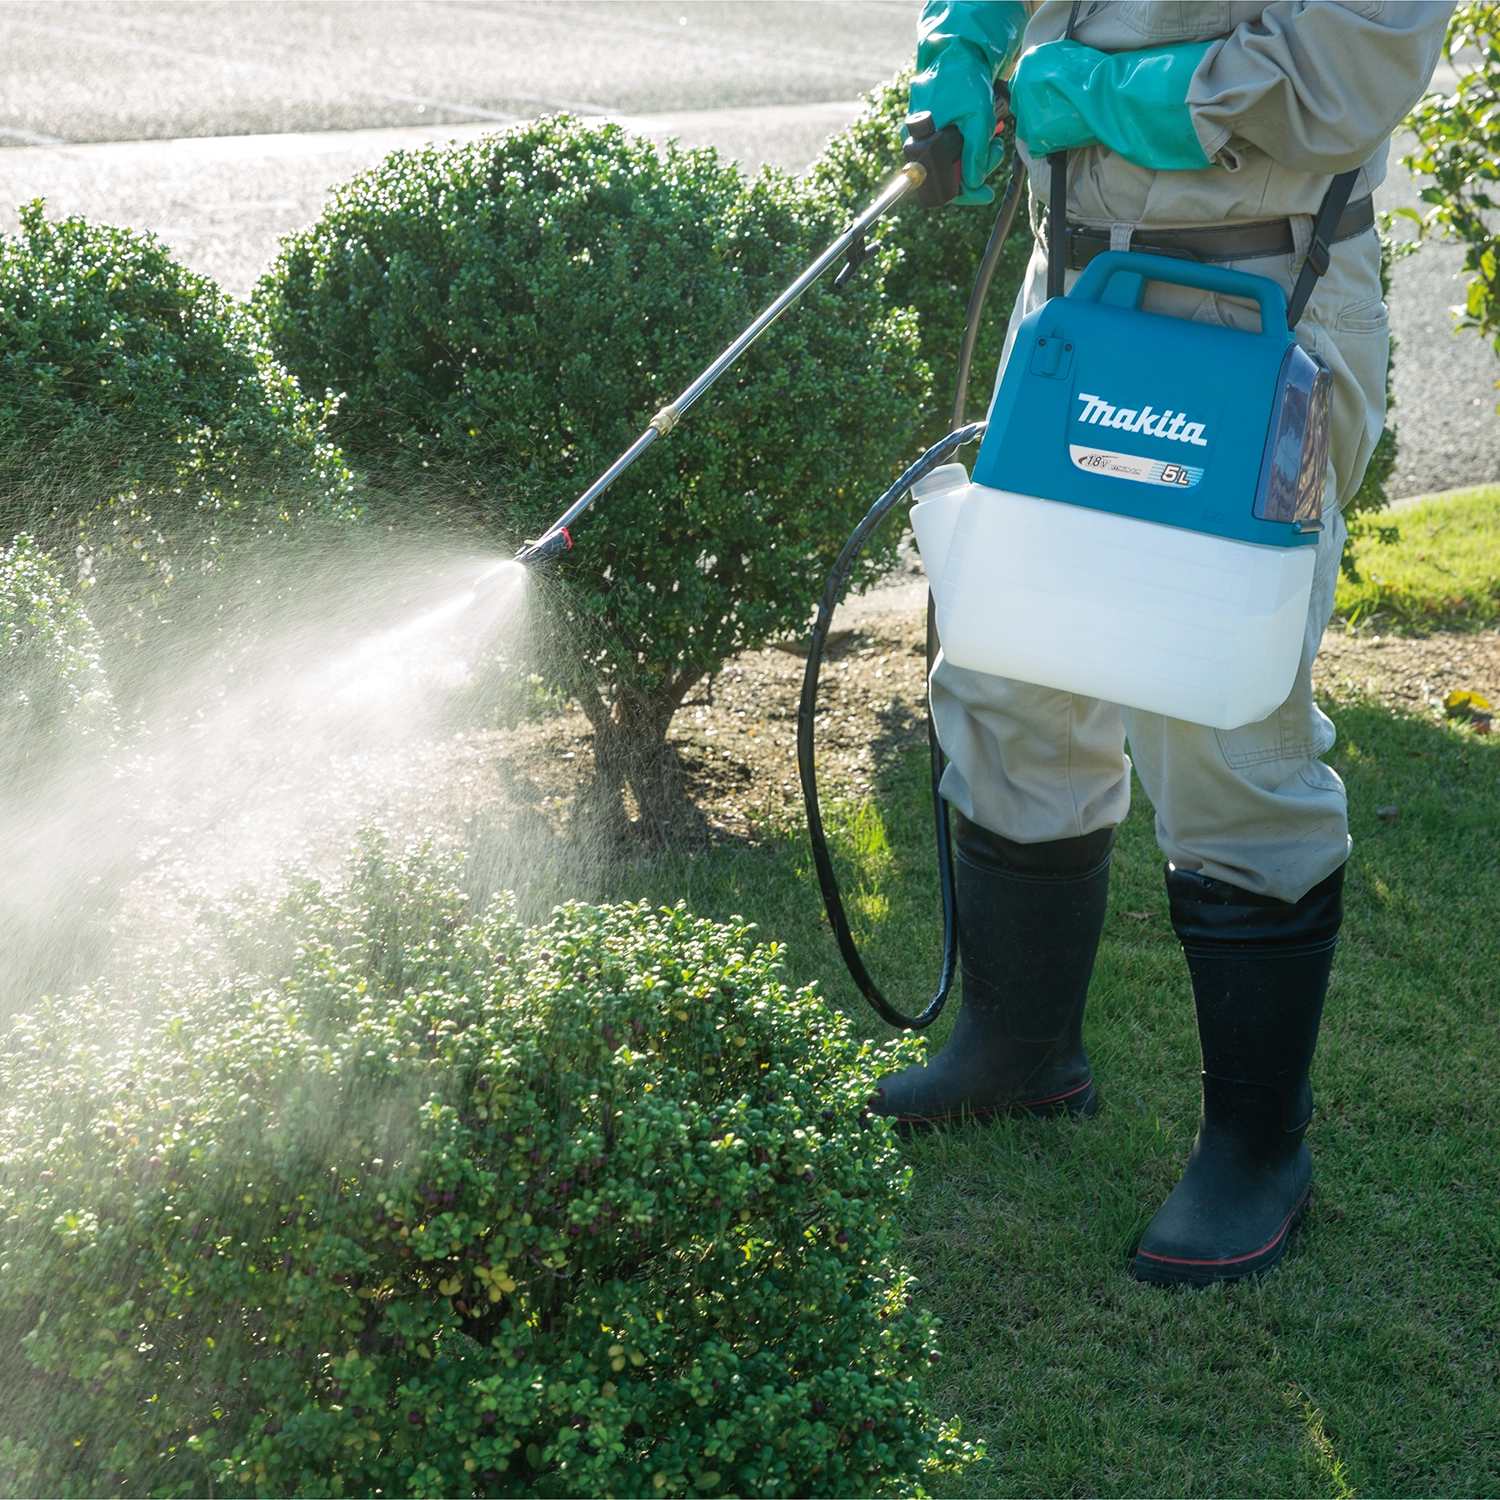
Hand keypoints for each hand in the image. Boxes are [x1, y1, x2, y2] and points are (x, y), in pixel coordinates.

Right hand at [911, 0, 1026, 204]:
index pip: (938, 183)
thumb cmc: (964, 81)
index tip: (984, 194)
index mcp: (918, 142)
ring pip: (952, 162)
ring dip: (976, 155)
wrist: (958, 53)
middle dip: (976, 168)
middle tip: (996, 152)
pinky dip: (969, 145)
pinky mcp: (932, 130)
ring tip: (995, 140)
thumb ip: (975, 154)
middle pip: (947, 173)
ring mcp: (923, 136)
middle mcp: (915, 142)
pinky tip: (985, 135)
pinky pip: (951, 148)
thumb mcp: (977, 119)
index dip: (964, 192)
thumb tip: (974, 183)